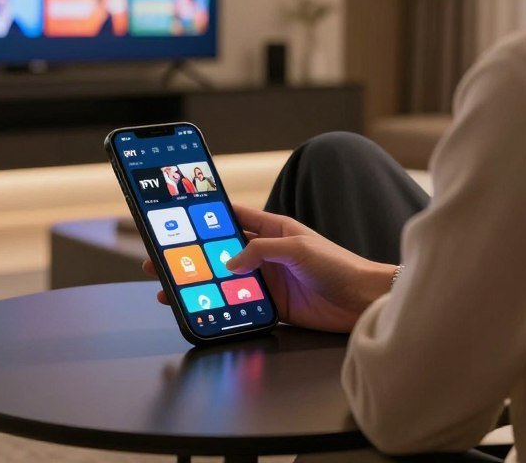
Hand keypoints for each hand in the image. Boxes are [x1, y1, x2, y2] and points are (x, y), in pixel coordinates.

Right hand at [142, 205, 394, 332]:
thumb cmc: (338, 264)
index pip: (233, 218)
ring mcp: (268, 279)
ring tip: (170, 289)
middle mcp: (267, 252)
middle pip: (221, 251)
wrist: (363, 300)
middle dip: (192, 255)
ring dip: (201, 283)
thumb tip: (230, 261)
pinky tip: (202, 308)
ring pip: (225, 279)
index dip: (207, 217)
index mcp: (273, 228)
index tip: (179, 217)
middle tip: (162, 260)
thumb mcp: (298, 248)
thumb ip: (263, 250)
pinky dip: (221, 306)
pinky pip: (241, 303)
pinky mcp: (273, 304)